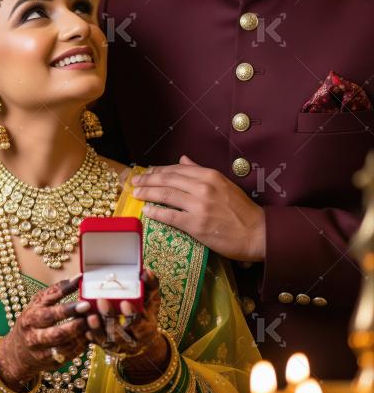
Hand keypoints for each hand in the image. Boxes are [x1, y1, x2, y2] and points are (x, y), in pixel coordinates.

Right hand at [0, 276, 90, 390]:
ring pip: (64, 346)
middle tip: (90, 312)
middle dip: (75, 323)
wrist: (18, 351)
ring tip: (93, 323)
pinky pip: (68, 355)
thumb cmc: (32, 320)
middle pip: (56, 333)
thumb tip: (79, 277)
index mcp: (31, 317)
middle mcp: (34, 336)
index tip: (84, 298)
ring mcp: (42, 352)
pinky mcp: (50, 363)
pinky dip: (80, 346)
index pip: (49, 311)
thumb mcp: (38, 302)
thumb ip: (57, 290)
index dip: (67, 305)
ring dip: (80, 335)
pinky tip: (90, 335)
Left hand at [85, 269, 169, 379]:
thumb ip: (151, 286)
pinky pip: (95, 342)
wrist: (140, 338)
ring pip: (105, 340)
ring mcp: (116, 346)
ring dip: (97, 328)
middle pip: (119, 334)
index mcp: (145, 330)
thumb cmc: (146, 313)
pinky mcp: (103, 346)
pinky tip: (84, 325)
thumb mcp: (152, 300)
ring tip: (90, 314)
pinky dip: (90, 334)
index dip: (132, 315)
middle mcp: (130, 341)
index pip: (139, 325)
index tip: (125, 302)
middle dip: (110, 318)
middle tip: (101, 301)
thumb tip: (146, 272)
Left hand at [132, 155, 265, 261]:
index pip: (178, 169)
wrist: (257, 233)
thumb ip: (201, 171)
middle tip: (135, 182)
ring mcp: (199, 206)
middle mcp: (204, 187)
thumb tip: (183, 159)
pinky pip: (170, 216)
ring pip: (166, 195)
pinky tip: (146, 211)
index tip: (148, 172)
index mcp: (210, 175)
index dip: (159, 170)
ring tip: (137, 194)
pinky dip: (156, 212)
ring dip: (148, 193)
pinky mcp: (197, 225)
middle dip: (148, 179)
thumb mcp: (224, 184)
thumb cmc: (242, 210)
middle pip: (168, 179)